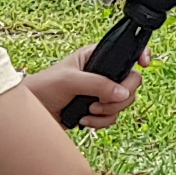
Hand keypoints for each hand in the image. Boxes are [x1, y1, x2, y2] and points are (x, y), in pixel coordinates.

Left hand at [25, 56, 140, 129]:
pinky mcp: (97, 110)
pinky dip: (101, 122)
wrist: (30, 114)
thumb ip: (98, 84)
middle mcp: (102, 74)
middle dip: (118, 98)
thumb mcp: (71, 81)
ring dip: (107, 112)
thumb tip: (123, 93)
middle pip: (131, 83)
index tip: (145, 63)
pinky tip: (84, 120)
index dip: (140, 55)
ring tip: (88, 111)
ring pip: (124, 103)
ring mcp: (101, 93)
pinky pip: (113, 118)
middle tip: (99, 102)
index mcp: (97, 57)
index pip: (126, 52)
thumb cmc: (43, 87)